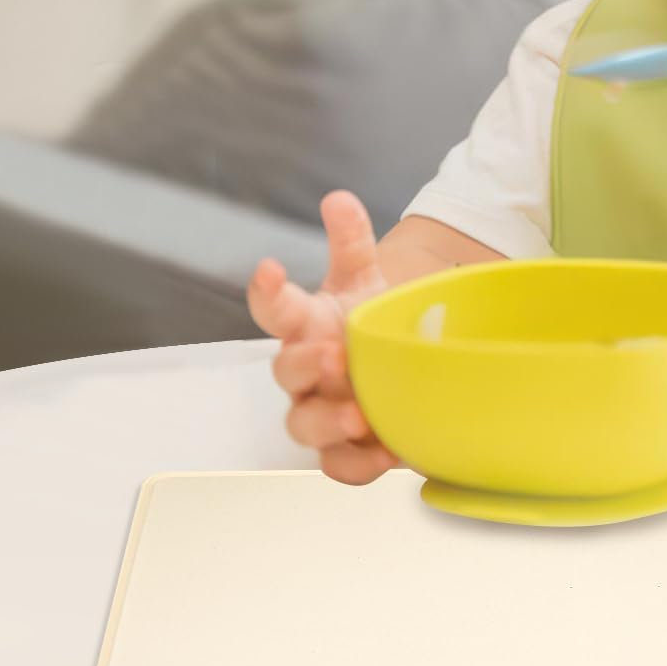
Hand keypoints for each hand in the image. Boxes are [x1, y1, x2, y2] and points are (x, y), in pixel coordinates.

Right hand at [247, 189, 399, 485]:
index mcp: (305, 324)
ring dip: (326, 420)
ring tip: (358, 416)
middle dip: (305, 363)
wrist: (399, 363)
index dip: (267, 290)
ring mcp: (321, 411)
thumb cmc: (367, 322)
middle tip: (334, 354)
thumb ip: (352, 241)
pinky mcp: (344, 449)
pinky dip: (359, 464)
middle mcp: (304, 370)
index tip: (270, 268)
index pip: (273, 307)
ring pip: (302, 424)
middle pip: (285, 371)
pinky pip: (338, 466)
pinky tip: (386, 453)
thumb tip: (338, 199)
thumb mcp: (365, 279)